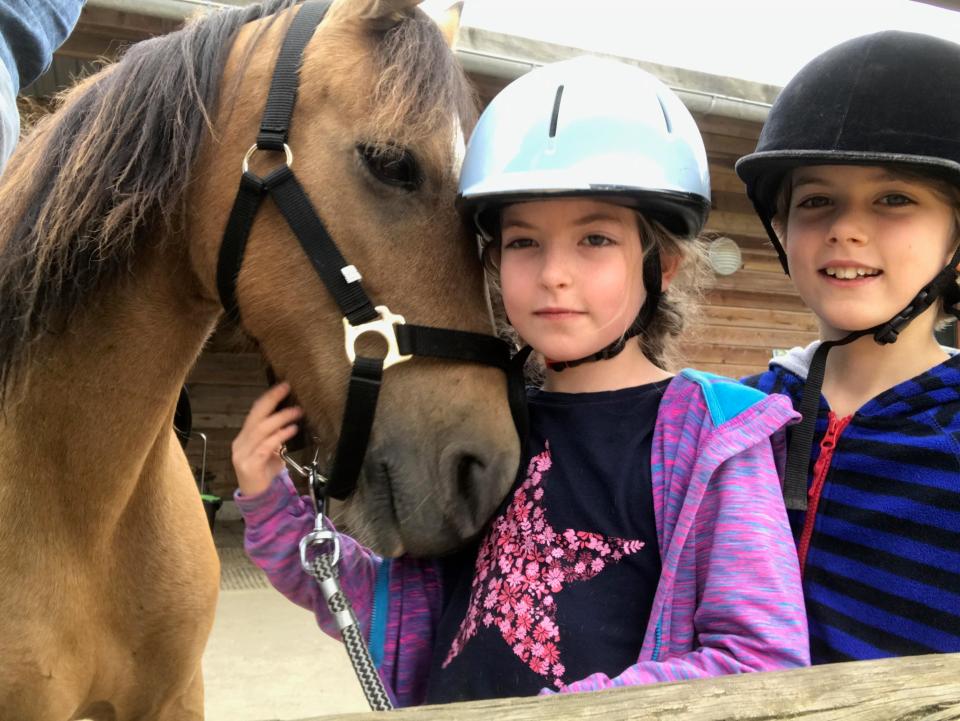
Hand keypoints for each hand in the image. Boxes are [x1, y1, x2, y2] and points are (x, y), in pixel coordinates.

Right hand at [232, 382, 302, 496]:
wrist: (257, 499)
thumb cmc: (265, 473)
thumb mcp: (272, 451)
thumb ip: (276, 436)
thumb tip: (291, 420)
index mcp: (244, 437)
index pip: (255, 413)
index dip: (268, 398)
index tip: (283, 386)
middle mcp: (240, 443)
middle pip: (255, 417)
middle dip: (272, 400)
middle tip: (287, 389)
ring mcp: (242, 454)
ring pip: (261, 430)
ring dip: (281, 418)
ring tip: (297, 411)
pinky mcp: (249, 465)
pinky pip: (265, 446)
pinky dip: (280, 436)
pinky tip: (291, 430)